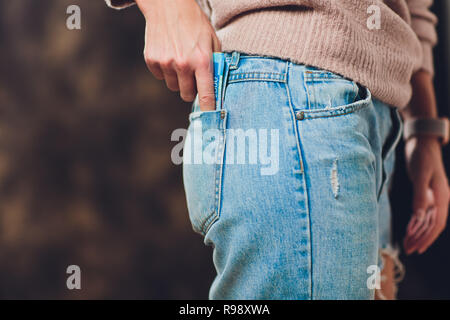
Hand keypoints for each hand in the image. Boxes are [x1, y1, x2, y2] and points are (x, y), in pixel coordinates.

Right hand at [136, 0, 220, 110]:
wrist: (168, 4)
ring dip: (178, 79)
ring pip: (173, 87)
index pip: (206, 95)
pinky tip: (169, 53)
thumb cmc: (195, 23)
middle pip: (186, 95)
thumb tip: (216, 89)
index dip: (208, 110)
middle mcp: (183, 64)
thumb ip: (215, 65)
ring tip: (180, 59)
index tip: (210, 120)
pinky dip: (165, 70)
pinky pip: (161, 76)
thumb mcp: (212, 41)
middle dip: (190, 89)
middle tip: (193, 75)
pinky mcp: (152, 60)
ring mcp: (165, 63)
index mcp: (202, 61)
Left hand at [403, 136, 449, 254]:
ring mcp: (433, 197)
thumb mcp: (420, 175)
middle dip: (421, 238)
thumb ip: (420, 195)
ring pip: (427, 221)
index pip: (436, 223)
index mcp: (442, 196)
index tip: (417, 247)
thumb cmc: (421, 155)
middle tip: (409, 251)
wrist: (422, 142)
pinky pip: (422, 213)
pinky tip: (410, 231)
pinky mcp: (426, 194)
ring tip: (408, 245)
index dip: (427, 236)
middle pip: (432, 225)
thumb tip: (419, 215)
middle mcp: (439, 199)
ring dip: (418, 233)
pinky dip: (416, 223)